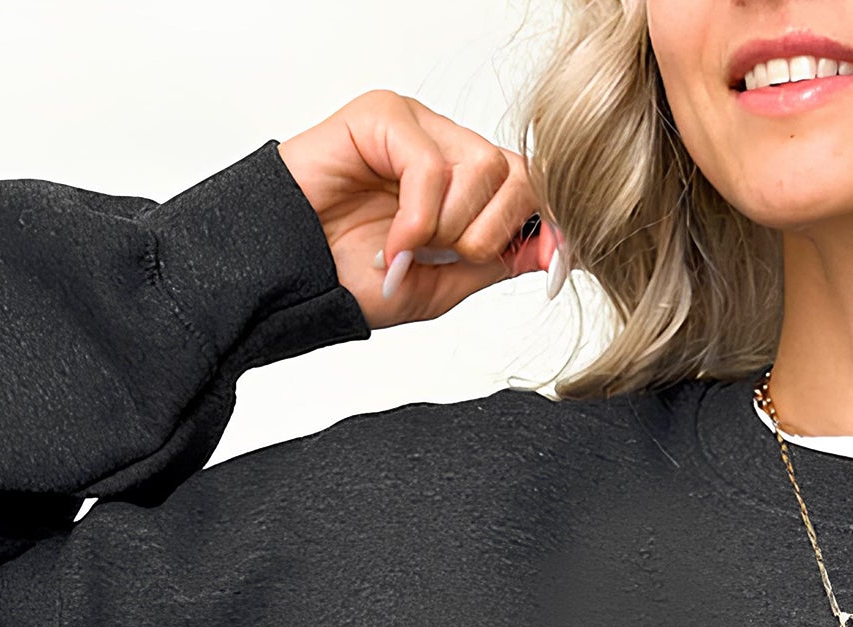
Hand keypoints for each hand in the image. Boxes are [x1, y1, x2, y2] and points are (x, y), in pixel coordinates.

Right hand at [278, 91, 561, 328]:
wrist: (295, 280)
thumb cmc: (352, 279)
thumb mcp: (444, 284)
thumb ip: (497, 261)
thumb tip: (555, 249)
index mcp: (463, 184)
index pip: (529, 182)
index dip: (545, 222)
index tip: (556, 262)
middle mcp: (445, 147)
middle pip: (515, 174)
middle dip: (488, 234)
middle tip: (442, 258)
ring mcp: (415, 126)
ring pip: (480, 167)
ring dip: (448, 226)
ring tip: (406, 248)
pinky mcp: (382, 115)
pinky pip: (431, 164)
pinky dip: (417, 216)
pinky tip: (392, 242)